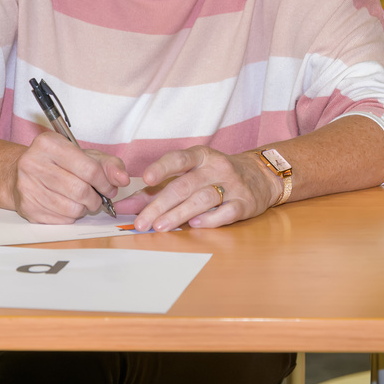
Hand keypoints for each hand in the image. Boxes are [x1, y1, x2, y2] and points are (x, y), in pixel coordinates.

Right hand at [10, 131, 128, 223]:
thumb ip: (108, 164)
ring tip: (81, 201)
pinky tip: (66, 205)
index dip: (105, 182)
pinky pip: (61, 220)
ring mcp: (27, 186)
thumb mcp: (84, 155)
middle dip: (95, 198)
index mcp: (49, 144)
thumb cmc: (57, 163)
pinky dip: (71, 216)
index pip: (88, 169)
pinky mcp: (27, 207)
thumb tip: (122, 178)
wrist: (20, 173)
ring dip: (84, 208)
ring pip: (71, 208)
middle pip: (80, 191)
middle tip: (96, 198)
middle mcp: (33, 163)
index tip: (109, 187)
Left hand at [116, 146, 280, 232]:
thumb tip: (123, 206)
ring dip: (180, 214)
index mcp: (200, 156)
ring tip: (160, 226)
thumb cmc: (215, 175)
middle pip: (185, 185)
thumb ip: (155, 191)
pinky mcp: (245, 203)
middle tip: (142, 222)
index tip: (146, 178)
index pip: (179, 159)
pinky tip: (194, 226)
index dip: (162, 167)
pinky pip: (226, 212)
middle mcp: (216, 167)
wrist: (260, 176)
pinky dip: (210, 220)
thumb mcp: (189, 174)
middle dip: (160, 204)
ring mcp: (232, 185)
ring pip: (203, 199)